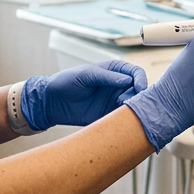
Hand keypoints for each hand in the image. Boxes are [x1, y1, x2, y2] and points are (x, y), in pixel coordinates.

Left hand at [20, 60, 147, 130]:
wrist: (51, 102)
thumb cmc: (66, 82)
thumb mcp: (86, 75)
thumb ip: (107, 77)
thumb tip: (128, 80)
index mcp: (114, 71)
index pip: (136, 73)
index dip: (141, 80)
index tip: (139, 88)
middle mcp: (118, 86)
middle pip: (139, 90)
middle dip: (137, 96)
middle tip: (127, 102)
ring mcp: (114, 101)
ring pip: (133, 106)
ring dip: (132, 109)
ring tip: (120, 111)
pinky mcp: (109, 116)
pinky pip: (122, 119)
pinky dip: (124, 121)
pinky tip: (118, 121)